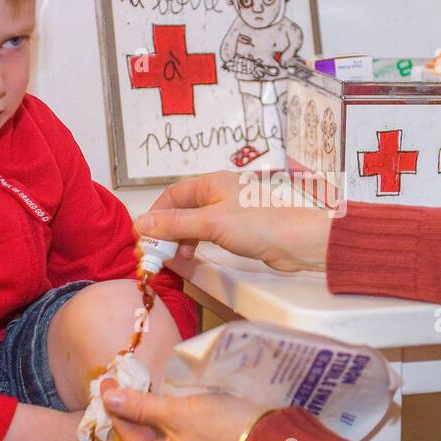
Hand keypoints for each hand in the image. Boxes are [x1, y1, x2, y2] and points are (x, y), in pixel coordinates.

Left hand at [102, 386, 269, 440]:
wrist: (268, 437)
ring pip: (163, 434)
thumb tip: (109, 397)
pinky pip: (180, 435)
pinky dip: (171, 418)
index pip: (128, 434)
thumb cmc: (219, 427)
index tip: (107, 382)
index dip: (117, 406)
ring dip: (152, 411)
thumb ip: (141, 406)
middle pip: (144, 436)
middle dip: (134, 408)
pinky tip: (168, 399)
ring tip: (142, 385)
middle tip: (122, 381)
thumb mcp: (176, 412)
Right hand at [134, 171, 329, 272]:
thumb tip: (143, 224)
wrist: (298, 242)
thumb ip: (175, 224)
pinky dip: (194, 245)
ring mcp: (228, 212)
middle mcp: (219, 193)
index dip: (155, 215)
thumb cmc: (262, 224)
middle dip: (166, 230)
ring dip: (179, 240)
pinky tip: (192, 257)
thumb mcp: (211, 224)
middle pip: (181, 210)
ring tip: (174, 257)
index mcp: (211, 183)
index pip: (172, 195)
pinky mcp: (237, 230)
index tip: (143, 236)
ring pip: (193, 224)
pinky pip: (206, 235)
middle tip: (156, 251)